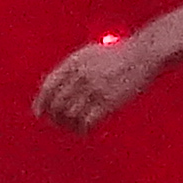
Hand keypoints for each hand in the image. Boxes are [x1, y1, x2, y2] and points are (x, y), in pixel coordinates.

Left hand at [36, 31, 164, 127]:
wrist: (144, 55)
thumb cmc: (119, 54)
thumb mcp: (91, 52)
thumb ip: (73, 66)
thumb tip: (56, 84)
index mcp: (74, 62)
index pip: (49, 85)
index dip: (41, 102)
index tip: (39, 113)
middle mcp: (81, 75)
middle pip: (57, 103)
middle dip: (55, 117)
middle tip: (59, 124)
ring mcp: (93, 89)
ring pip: (70, 115)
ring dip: (69, 125)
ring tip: (74, 128)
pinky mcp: (107, 101)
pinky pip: (87, 122)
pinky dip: (83, 129)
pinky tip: (86, 130)